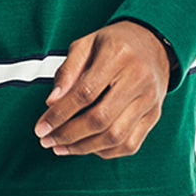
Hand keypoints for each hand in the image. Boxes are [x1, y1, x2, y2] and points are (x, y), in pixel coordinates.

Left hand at [33, 20, 170, 158]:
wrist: (153, 43)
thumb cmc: (114, 43)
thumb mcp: (86, 44)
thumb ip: (67, 71)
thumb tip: (51, 103)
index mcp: (118, 55)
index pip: (85, 93)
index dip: (59, 114)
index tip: (41, 128)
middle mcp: (138, 78)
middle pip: (100, 119)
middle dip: (68, 135)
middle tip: (47, 141)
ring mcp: (150, 99)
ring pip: (116, 137)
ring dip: (84, 148)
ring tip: (61, 147)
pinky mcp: (155, 115)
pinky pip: (130, 144)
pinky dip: (105, 152)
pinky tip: (87, 147)